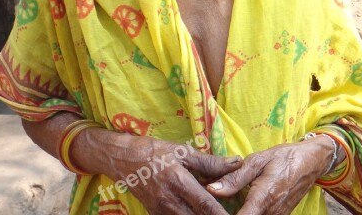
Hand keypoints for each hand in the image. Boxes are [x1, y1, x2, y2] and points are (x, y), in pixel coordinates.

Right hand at [75, 129, 243, 214]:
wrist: (124, 160)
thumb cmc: (156, 152)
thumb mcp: (183, 152)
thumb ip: (211, 162)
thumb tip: (237, 162)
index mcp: (179, 182)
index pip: (206, 206)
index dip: (222, 214)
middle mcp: (170, 202)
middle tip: (231, 211)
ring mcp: (162, 212)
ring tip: (215, 210)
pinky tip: (197, 210)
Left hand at [206, 138, 334, 214]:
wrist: (311, 162)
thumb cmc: (283, 157)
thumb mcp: (257, 161)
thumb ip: (234, 178)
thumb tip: (211, 189)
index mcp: (263, 198)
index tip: (211, 210)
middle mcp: (272, 213)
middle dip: (227, 212)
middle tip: (215, 203)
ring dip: (239, 211)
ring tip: (227, 201)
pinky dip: (249, 211)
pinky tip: (240, 203)